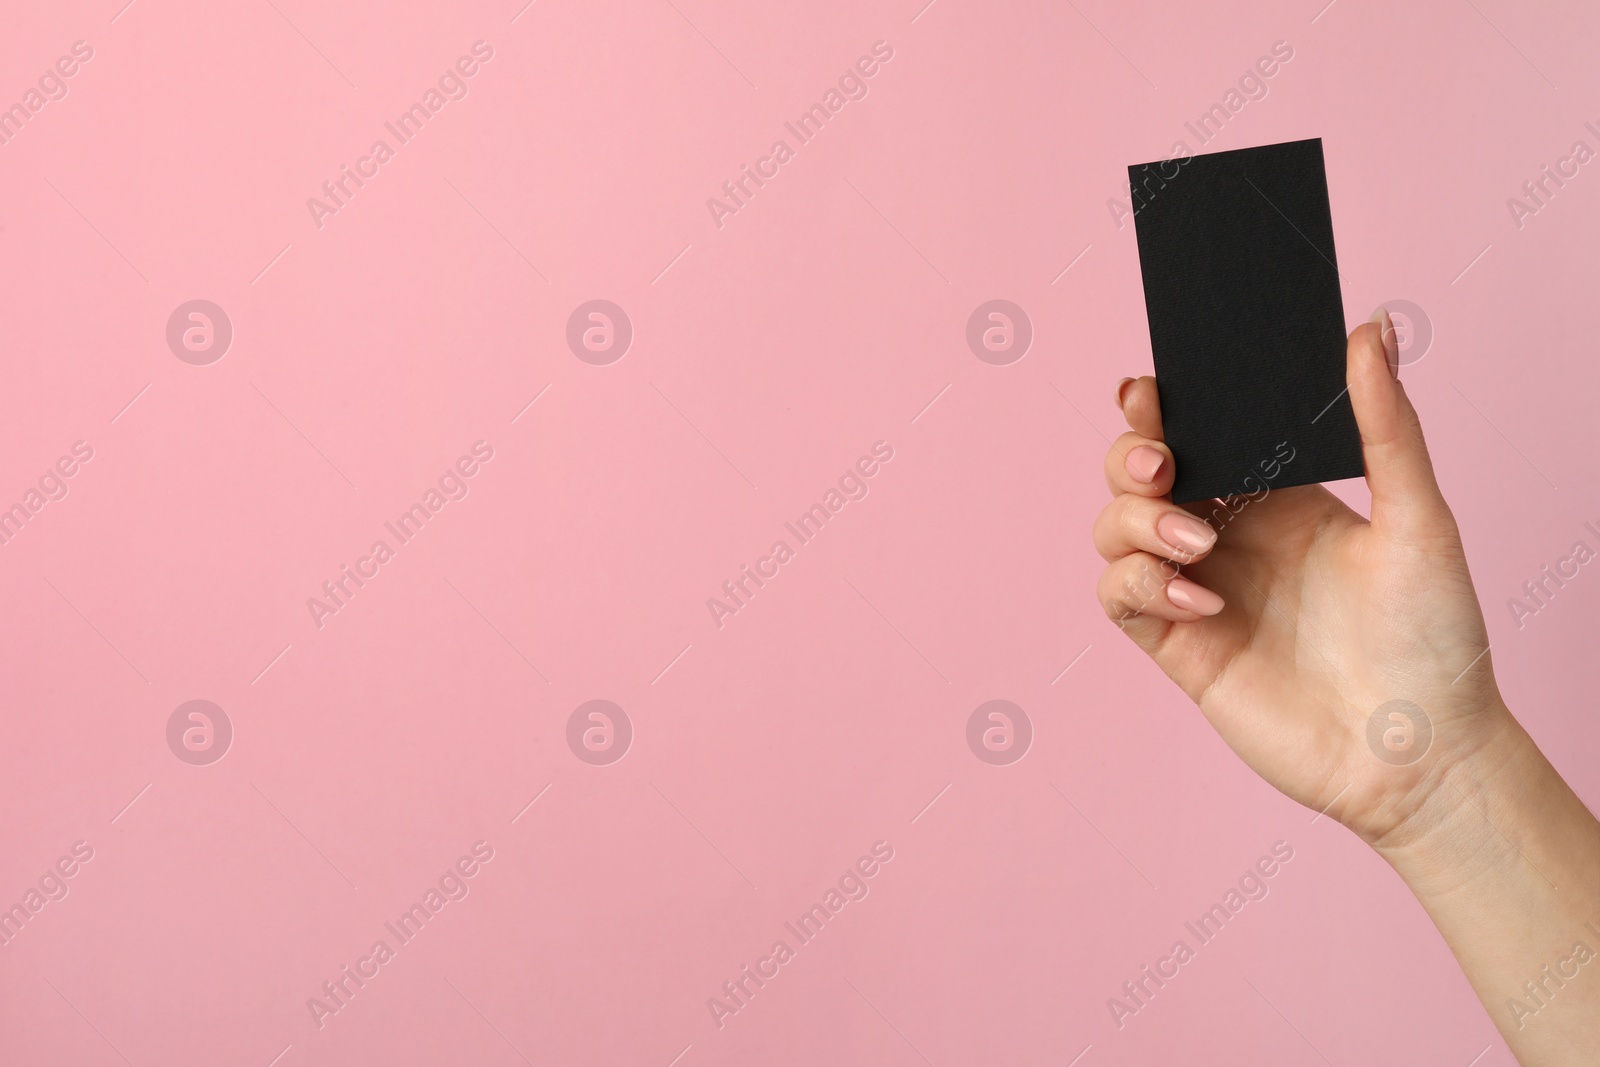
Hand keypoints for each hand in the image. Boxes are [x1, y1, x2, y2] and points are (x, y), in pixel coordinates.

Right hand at [1094, 310, 1508, 846]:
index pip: (1200, 433)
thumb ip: (1387, 424)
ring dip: (1137, 522)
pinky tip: (1200, 599)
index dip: (1160, 407)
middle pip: (1139, 474)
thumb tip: (1373, 327)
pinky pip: (1121, 597)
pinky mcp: (1178, 647)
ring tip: (1198, 543)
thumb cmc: (1436, 638)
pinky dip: (1141, 584)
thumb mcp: (1419, 518)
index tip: (1150, 387)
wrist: (1421, 754)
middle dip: (1132, 456)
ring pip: (1115, 530)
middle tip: (1163, 464)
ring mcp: (1197, 590)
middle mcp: (1228, 536)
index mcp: (1277, 497)